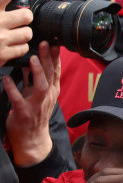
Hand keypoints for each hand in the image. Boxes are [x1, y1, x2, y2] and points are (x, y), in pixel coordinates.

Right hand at [0, 0, 32, 66]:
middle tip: (22, 17)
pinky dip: (20, 46)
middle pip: (26, 15)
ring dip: (24, 32)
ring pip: (27, 33)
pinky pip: (23, 48)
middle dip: (26, 16)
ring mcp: (0, 39)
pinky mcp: (2, 54)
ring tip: (17, 31)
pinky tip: (13, 43)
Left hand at [4, 41, 60, 166]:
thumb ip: (34, 79)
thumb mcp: (37, 96)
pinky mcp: (23, 113)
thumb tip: (31, 60)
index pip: (56, 72)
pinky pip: (17, 99)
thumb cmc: (34, 115)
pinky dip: (11, 88)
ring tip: (32, 59)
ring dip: (37, 72)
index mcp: (51, 92)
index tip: (55, 43)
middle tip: (45, 43)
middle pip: (50, 75)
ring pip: (40, 87)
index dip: (56, 58)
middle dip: (48, 59)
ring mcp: (36, 106)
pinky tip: (6, 79)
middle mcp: (46, 98)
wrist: (32, 139)